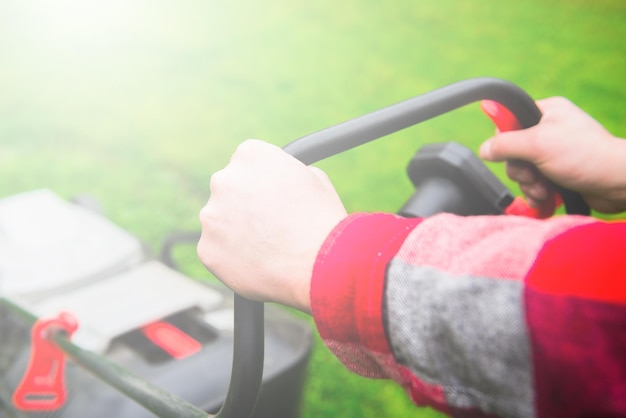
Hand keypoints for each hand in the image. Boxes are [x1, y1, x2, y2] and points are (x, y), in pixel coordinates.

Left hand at [197, 139, 346, 312]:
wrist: (318, 264)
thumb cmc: (322, 221)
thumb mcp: (315, 178)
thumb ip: (287, 172)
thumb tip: (280, 178)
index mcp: (250, 155)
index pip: (246, 163)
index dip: (261, 183)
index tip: (272, 199)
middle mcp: (223, 180)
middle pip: (228, 190)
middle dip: (243, 205)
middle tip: (269, 225)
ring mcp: (211, 216)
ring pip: (219, 221)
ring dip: (236, 231)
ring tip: (268, 248)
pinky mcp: (206, 249)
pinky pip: (216, 250)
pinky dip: (232, 258)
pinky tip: (258, 263)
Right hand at [480, 97, 625, 213]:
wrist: (617, 183)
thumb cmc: (585, 156)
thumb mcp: (538, 144)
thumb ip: (506, 144)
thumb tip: (483, 149)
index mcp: (546, 112)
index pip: (509, 122)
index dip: (505, 141)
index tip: (514, 153)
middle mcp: (550, 130)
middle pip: (513, 151)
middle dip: (520, 170)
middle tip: (533, 175)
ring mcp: (554, 153)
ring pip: (523, 170)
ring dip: (529, 184)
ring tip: (544, 190)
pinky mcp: (559, 173)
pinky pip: (535, 183)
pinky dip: (537, 193)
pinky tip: (547, 197)